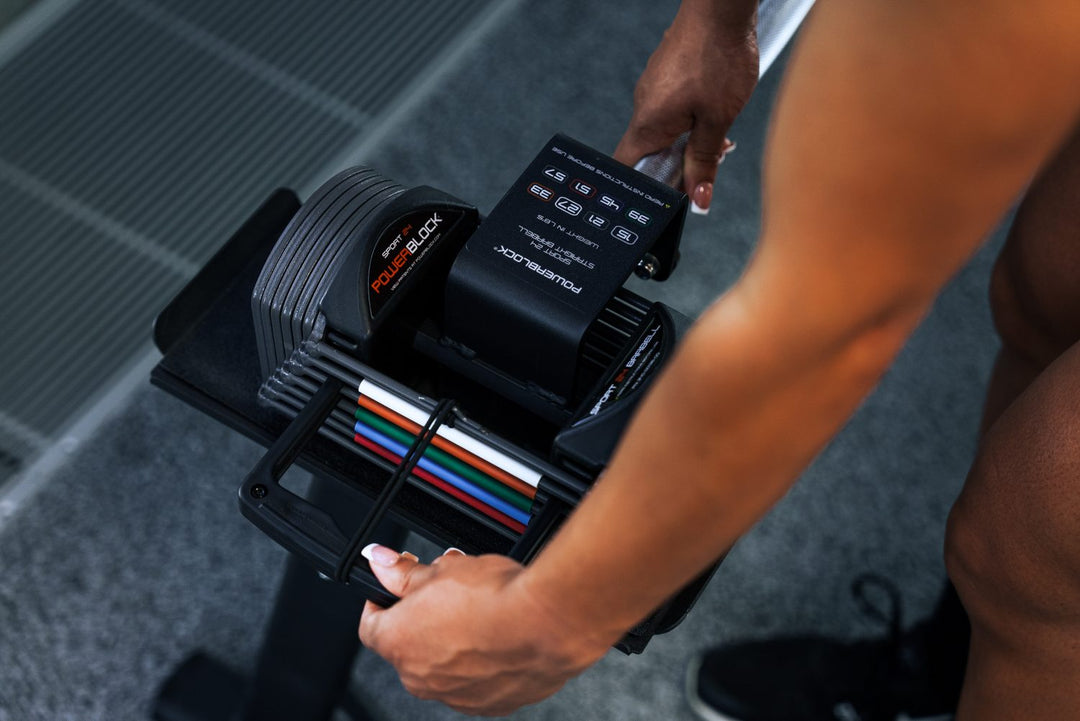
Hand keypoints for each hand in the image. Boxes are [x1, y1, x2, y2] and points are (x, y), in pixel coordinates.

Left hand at [358, 545, 611, 715]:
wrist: (547, 625)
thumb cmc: (495, 598)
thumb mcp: (442, 570)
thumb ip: (403, 572)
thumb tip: (381, 563)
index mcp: (398, 643)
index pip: (371, 624)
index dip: (382, 599)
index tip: (396, 583)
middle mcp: (422, 679)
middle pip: (410, 644)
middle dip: (425, 613)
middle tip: (448, 586)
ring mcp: (457, 696)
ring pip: (444, 665)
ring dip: (454, 639)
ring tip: (481, 605)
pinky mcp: (492, 705)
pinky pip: (477, 681)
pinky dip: (483, 661)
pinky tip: (500, 633)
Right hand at [614, 10, 757, 211]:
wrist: (721, 7)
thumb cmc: (718, 56)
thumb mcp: (718, 119)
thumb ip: (704, 161)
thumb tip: (698, 199)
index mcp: (648, 123)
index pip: (630, 170)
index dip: (647, 191)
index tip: (672, 199)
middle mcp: (643, 107)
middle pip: (651, 154)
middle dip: (679, 166)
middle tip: (710, 164)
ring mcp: (653, 89)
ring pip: (665, 131)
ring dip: (689, 142)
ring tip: (720, 135)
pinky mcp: (665, 76)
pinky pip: (671, 110)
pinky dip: (691, 120)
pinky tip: (715, 112)